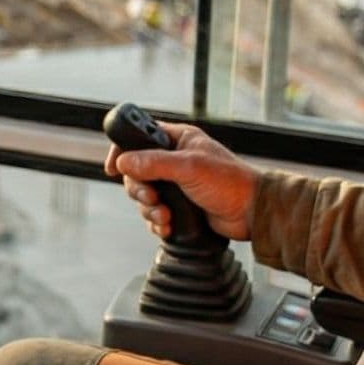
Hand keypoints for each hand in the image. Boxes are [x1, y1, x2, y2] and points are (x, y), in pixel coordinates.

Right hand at [105, 121, 259, 240]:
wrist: (251, 213)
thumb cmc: (230, 182)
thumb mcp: (189, 167)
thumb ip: (153, 163)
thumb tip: (124, 162)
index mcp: (178, 140)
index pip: (139, 138)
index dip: (123, 150)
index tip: (112, 167)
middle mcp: (174, 160)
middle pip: (136, 172)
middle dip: (139, 189)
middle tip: (151, 198)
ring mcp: (176, 185)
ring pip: (144, 196)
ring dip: (149, 210)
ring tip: (164, 216)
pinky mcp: (179, 207)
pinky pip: (155, 214)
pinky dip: (157, 222)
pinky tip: (167, 226)